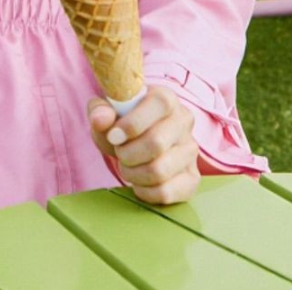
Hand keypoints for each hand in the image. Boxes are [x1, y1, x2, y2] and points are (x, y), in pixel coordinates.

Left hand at [88, 86, 199, 205]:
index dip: (133, 123)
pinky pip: (167, 192)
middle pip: (156, 143)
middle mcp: (184, 121)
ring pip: (160, 171)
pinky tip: (138, 183)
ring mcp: (190, 150)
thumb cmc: (120, 123)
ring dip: (133, 174)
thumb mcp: (105, 112)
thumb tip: (101, 120)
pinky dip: (145, 192)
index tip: (113, 136)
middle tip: (119, 153)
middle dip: (127, 154)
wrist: (134, 142)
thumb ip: (99, 111)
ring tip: (127, 167)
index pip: (160, 104)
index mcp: (166, 98)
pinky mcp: (192, 177)